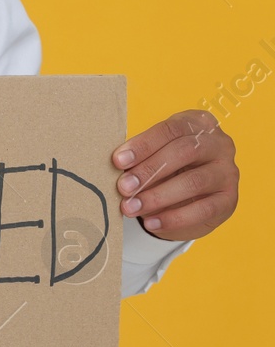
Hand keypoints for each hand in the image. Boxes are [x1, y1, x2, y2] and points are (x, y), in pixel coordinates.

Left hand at [112, 109, 238, 240]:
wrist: (194, 192)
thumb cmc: (167, 164)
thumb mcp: (155, 153)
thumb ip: (141, 157)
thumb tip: (117, 170)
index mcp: (198, 124)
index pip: (170, 130)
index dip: (143, 145)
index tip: (118, 161)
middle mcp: (219, 144)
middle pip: (184, 152)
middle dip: (149, 171)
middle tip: (123, 187)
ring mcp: (228, 172)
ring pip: (193, 182)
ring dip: (157, 196)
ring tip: (131, 207)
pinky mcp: (229, 199)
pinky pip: (203, 209)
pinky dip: (174, 218)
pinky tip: (152, 222)